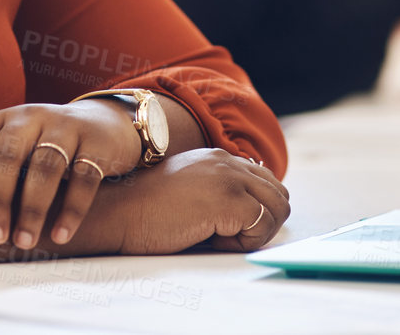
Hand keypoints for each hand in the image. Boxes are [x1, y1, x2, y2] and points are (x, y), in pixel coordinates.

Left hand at [0, 100, 142, 249]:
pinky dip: (71, 209)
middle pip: (7, 154)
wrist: (106, 124)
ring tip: (23, 242)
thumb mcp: (14, 146)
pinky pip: (83, 177)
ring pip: (45, 166)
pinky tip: (60, 234)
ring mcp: (65, 128)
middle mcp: (30, 118)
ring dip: (32, 207)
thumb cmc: (44, 145)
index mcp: (2, 120)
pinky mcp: (96, 144)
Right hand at [111, 148, 289, 253]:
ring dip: (255, 232)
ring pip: (277, 210)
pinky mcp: (229, 200)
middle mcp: (228, 161)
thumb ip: (219, 192)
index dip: (257, 211)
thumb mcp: (190, 191)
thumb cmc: (147, 211)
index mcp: (218, 158)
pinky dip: (243, 242)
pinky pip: (262, 226)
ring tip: (218, 236)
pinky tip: (211, 238)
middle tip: (228, 236)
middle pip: (280, 195)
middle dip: (263, 223)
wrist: (119, 213)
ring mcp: (230, 178)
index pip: (266, 182)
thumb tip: (253, 216)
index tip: (231, 227)